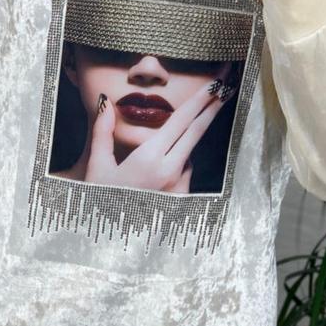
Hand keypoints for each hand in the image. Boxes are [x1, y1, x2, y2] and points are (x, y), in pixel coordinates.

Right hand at [85, 78, 235, 191]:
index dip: (201, 99)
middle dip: (213, 106)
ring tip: (151, 162)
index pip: (182, 120)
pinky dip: (175, 168)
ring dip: (181, 145)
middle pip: (198, 130)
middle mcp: (170, 170)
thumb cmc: (101, 203)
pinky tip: (154, 180)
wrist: (113, 242)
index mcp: (150, 158)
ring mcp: (180, 186)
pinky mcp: (183, 199)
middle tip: (227, 85)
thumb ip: (102, 132)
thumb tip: (104, 103)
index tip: (217, 82)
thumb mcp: (97, 167)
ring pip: (188, 153)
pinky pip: (184, 173)